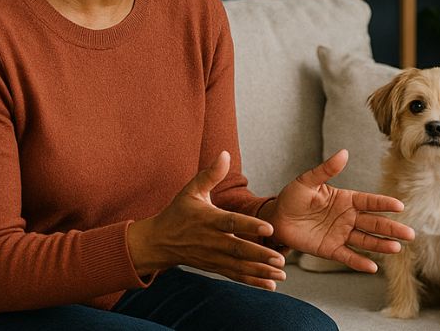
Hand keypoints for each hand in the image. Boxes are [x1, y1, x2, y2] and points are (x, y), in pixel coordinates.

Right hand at [127, 151, 286, 290]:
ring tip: (281, 274)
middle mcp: (211, 240)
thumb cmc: (178, 213)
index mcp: (207, 219)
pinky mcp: (214, 267)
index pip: (231, 223)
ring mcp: (212, 257)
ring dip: (260, 271)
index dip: (249, 226)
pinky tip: (271, 285)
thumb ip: (210, 174)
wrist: (158, 242)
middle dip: (259, 255)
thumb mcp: (191, 191)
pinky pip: (235, 275)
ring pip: (238, 266)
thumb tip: (224, 153)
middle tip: (280, 258)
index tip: (269, 228)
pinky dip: (252, 281)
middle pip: (237, 249)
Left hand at [264, 149, 415, 272]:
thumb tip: (344, 153)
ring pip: (365, 240)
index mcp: (345, 199)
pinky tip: (373, 268)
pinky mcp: (330, 249)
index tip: (400, 206)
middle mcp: (347, 218)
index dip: (384, 204)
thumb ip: (326, 170)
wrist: (275, 218)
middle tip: (410, 234)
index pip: (369, 202)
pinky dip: (359, 262)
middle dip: (392, 229)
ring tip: (397, 249)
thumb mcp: (307, 181)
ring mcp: (340, 234)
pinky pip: (347, 256)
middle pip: (374, 224)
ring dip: (381, 245)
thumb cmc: (292, 197)